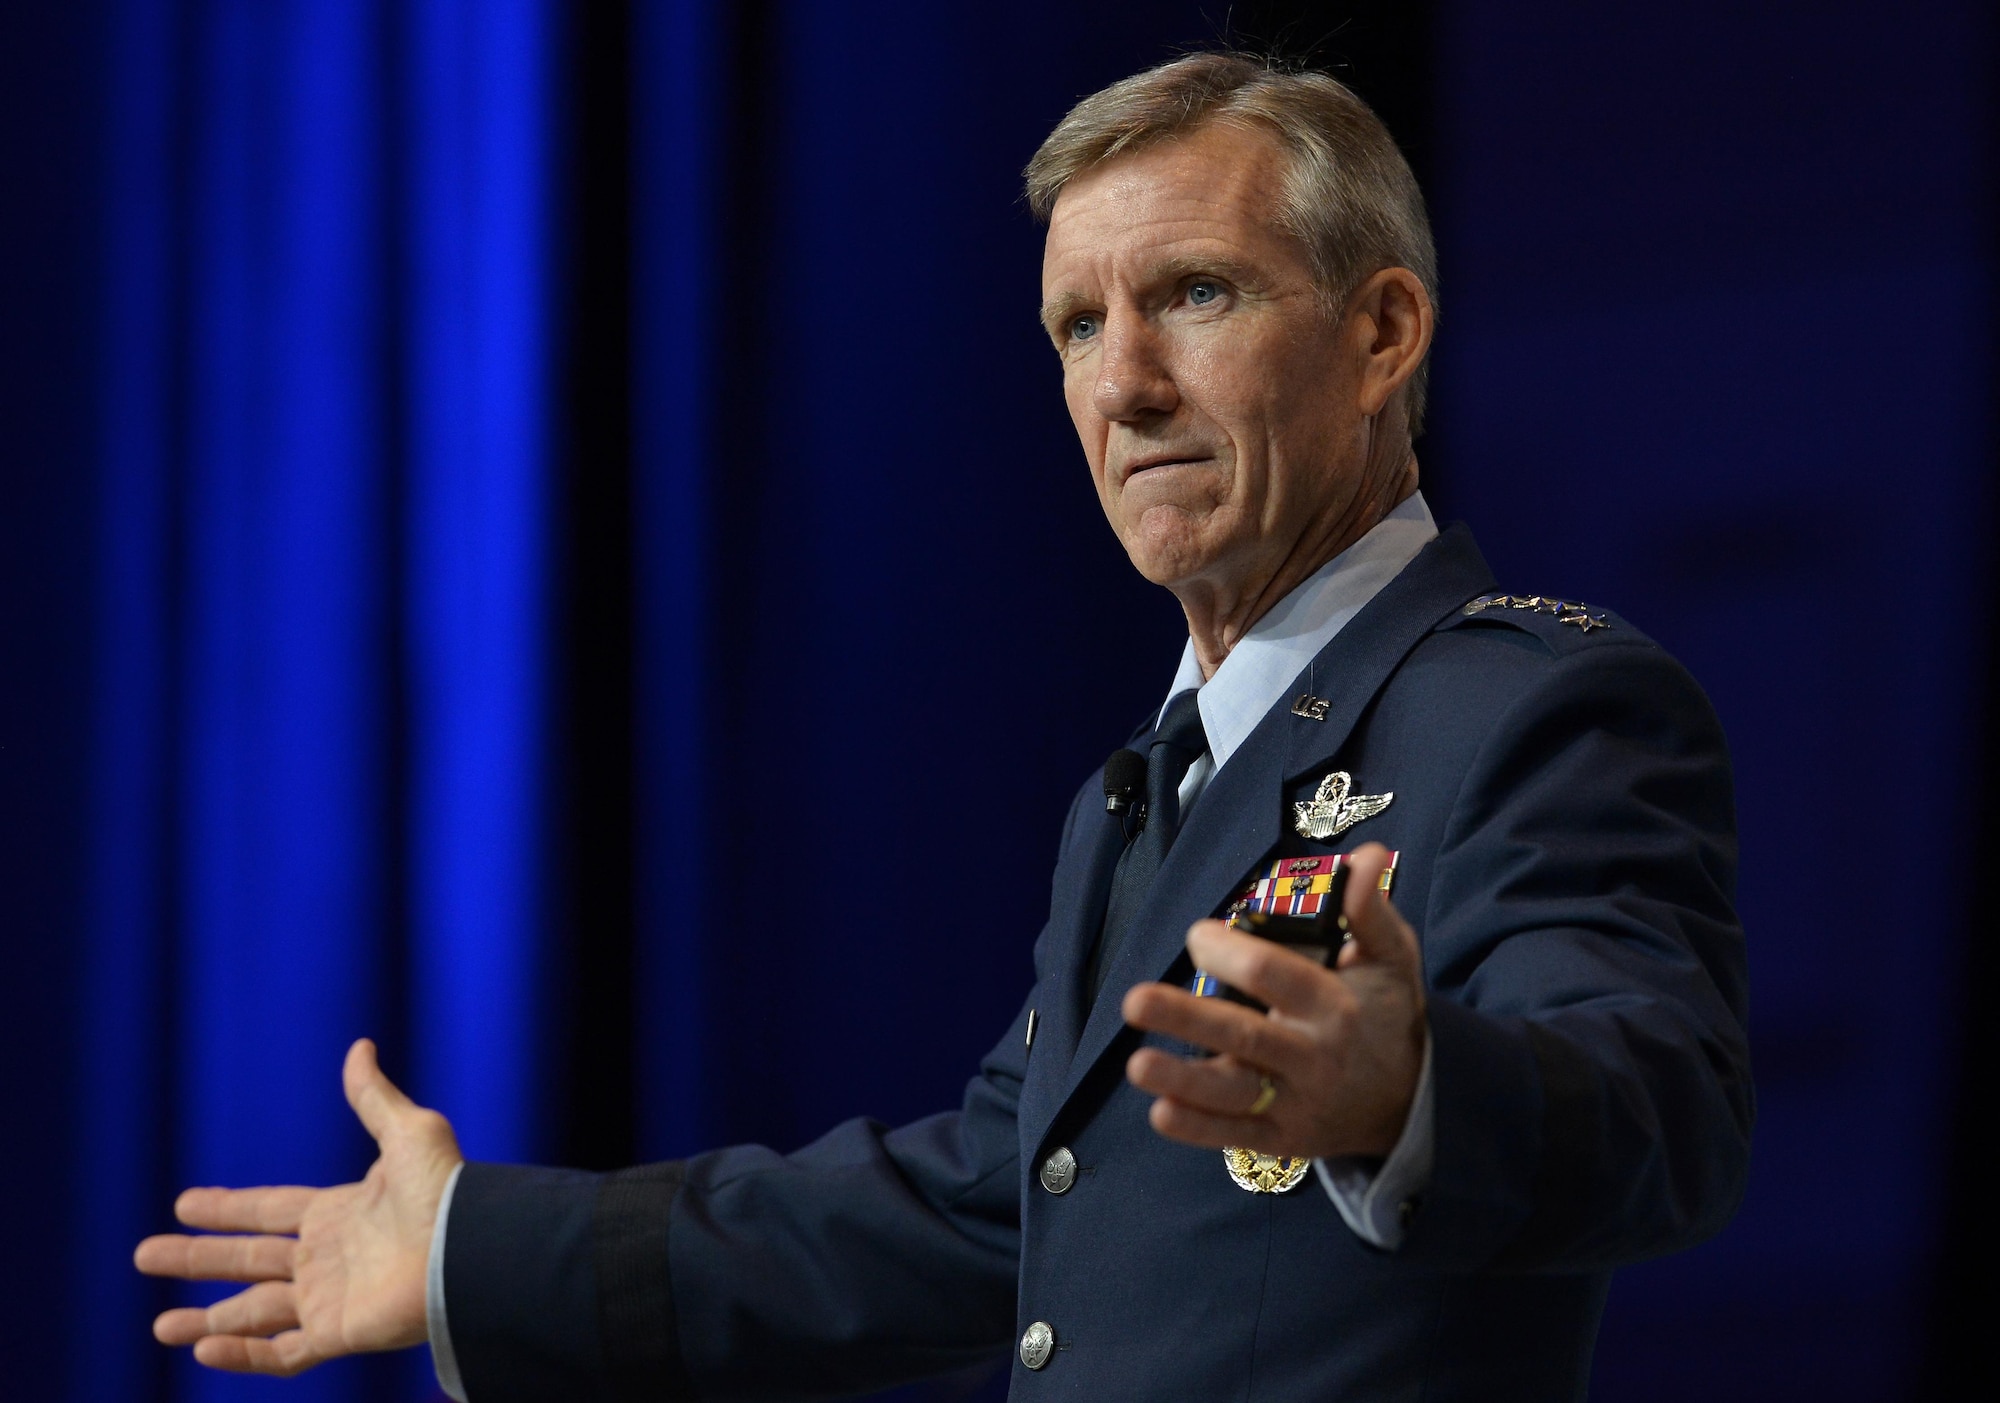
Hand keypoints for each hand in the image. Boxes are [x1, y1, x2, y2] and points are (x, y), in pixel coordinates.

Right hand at [134, 1038, 463, 1375]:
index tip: (183, 1204)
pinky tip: (204, 1348)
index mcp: (338, 1213)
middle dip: (196, 1259)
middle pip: (247, 1261)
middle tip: (144, 1255)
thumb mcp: (408, 1132)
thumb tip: (360, 1046)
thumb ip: (374, 1097)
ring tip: (160, 1326)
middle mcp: (328, 1258)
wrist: (471, 1247)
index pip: (268, 1211)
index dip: (226, 1208)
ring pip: (255, 1313)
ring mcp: (331, 1299)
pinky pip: (282, 1353)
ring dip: (207, 1319)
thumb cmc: (446, 1191)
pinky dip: (243, 1355)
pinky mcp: (338, 1334)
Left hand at [1122, 843, 1425, 1158]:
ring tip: (1136, 1063)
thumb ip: (1370, 909)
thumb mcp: (1393, 958)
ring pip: (1232, 1093)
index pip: (1275, 975)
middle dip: (1186, 1018)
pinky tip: (1159, 1112)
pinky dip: (1197, 1129)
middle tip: (1133, 1000)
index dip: (1230, 952)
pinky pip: (1234, 1135)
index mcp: (1333, 1006)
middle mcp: (1312, 1056)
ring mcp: (1296, 1102)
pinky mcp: (1281, 1137)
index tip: (1197, 935)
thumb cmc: (1386, 1014)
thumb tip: (1368, 853)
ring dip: (1182, 1079)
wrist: (1410, 1100)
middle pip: (1243, 1035)